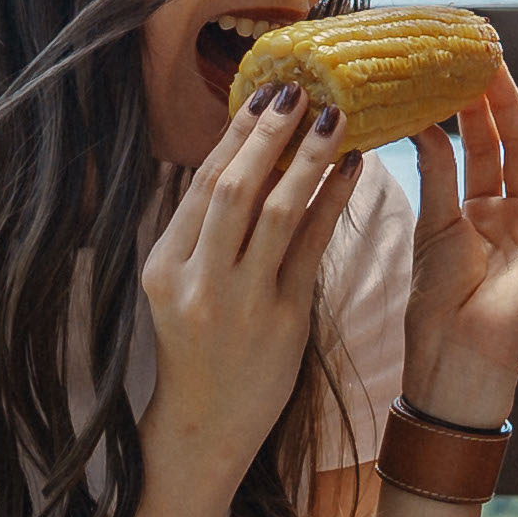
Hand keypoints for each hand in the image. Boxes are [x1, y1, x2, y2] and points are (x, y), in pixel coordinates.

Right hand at [142, 84, 356, 485]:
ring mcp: (240, 301)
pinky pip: (311, 247)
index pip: (201, 184)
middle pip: (234, 188)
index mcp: (163, 264)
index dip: (233, 135)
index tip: (261, 95)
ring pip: (277, 211)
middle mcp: (197, 280)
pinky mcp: (283, 320)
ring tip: (335, 118)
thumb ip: (202, 231)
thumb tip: (237, 156)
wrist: (205, 426)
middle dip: (267, 134)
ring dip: (308, 158)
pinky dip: (333, 203)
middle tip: (298, 91)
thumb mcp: (179, 287)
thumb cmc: (198, 348)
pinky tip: (354, 171)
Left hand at [401, 58, 517, 426]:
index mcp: (478, 208)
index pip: (481, 143)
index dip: (474, 106)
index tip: (462, 62)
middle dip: (511, 98)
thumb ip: (438, 172)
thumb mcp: (433, 226)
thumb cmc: (437, 304)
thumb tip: (430, 120)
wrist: (455, 357)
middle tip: (497, 51)